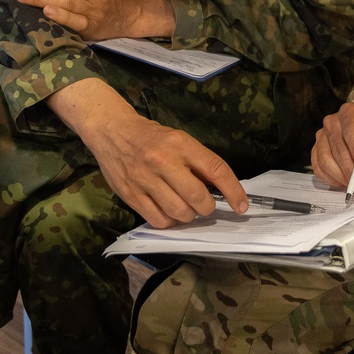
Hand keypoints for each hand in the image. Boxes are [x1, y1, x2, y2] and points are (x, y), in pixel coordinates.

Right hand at [49, 79, 247, 226]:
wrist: (112, 132)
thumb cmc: (151, 137)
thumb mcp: (179, 139)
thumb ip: (197, 162)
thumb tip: (220, 190)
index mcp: (180, 144)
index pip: (215, 170)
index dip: (233, 191)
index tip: (241, 206)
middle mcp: (163, 161)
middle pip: (197, 197)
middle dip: (207, 208)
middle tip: (205, 206)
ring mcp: (144, 179)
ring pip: (179, 212)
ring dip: (190, 216)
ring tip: (187, 208)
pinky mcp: (131, 195)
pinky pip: (159, 220)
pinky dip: (170, 221)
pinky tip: (170, 212)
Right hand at [311, 102, 353, 191]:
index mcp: (351, 112)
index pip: (351, 129)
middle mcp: (332, 122)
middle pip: (337, 147)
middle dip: (350, 169)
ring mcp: (322, 136)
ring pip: (325, 159)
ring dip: (340, 176)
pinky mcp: (317, 150)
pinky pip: (319, 167)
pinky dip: (331, 179)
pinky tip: (344, 182)